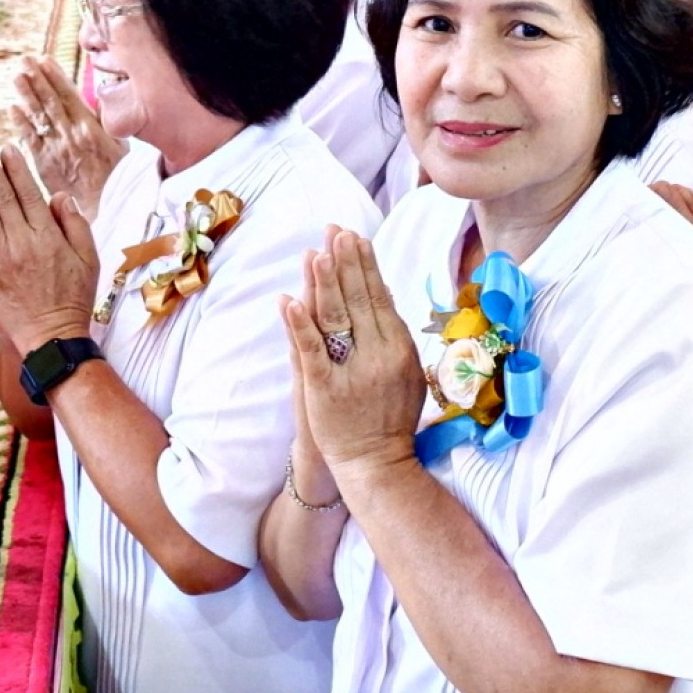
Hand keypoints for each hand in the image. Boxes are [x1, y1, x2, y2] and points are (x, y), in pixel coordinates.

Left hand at [0, 141, 99, 354]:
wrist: (50, 337)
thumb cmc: (73, 297)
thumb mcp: (89, 259)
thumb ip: (75, 224)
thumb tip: (58, 196)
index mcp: (48, 237)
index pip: (28, 194)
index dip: (15, 169)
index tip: (6, 148)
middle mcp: (22, 243)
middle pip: (2, 197)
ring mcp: (1, 257)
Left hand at [14, 56, 123, 206]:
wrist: (104, 208)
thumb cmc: (117, 178)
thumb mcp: (120, 145)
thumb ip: (107, 122)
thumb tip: (99, 100)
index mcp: (91, 128)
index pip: (69, 96)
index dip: (55, 77)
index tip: (45, 60)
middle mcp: (71, 135)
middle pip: (50, 102)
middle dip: (37, 79)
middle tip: (25, 60)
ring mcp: (56, 149)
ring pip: (38, 117)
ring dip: (26, 95)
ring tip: (17, 77)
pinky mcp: (44, 165)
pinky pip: (30, 140)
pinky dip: (21, 124)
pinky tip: (12, 109)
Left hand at [280, 226, 425, 478]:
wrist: (376, 462)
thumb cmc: (390, 416)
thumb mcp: (405, 371)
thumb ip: (393, 333)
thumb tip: (383, 291)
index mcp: (397, 346)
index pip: (379, 295)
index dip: (366, 264)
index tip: (355, 236)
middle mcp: (377, 354)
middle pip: (357, 299)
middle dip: (346, 262)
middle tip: (335, 230)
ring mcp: (350, 371)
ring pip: (335, 318)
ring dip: (325, 283)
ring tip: (316, 252)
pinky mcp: (323, 388)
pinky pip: (310, 351)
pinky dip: (298, 325)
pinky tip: (287, 301)